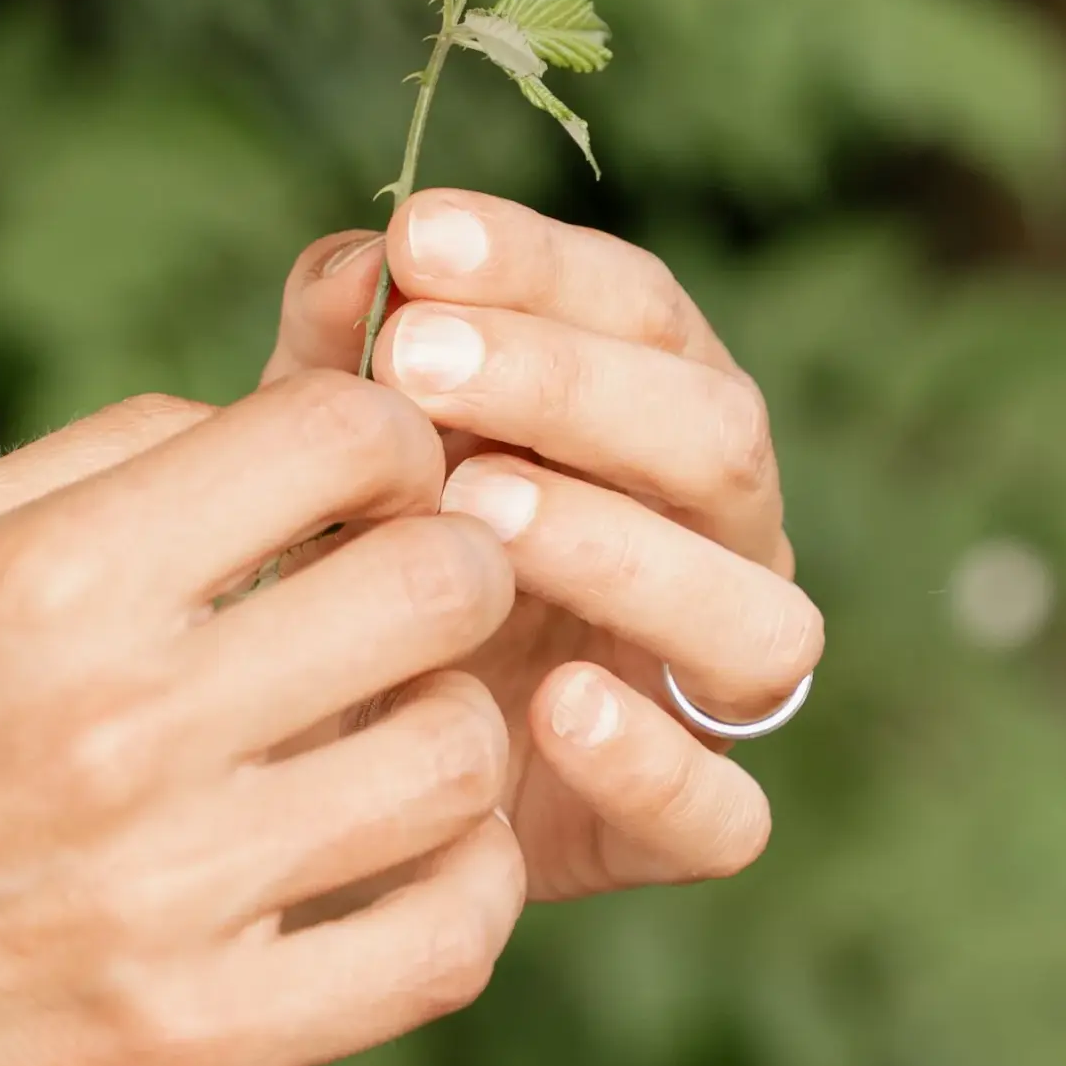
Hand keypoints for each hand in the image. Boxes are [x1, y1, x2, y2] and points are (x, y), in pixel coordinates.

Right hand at [0, 375, 523, 1065]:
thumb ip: (84, 468)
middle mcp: (113, 727)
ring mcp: (164, 897)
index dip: (394, 440)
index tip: (380, 485)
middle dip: (457, 571)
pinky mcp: (199, 1038)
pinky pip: (442, 940)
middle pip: (433, 589)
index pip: (330, 438)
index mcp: (39, 584)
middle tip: (420, 602)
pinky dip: (466, 887)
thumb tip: (259, 420)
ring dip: (461, 730)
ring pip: (458, 761)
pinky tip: (419, 861)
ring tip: (405, 734)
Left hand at [266, 193, 823, 900]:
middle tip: (418, 362)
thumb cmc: (344, 564)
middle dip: (570, 386)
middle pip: (720, 439)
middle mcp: (716, 544)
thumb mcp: (327, 447)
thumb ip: (338, 353)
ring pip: (759, 620)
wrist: (305, 769)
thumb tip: (364, 263)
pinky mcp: (678, 827)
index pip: (647, 314)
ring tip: (477, 515)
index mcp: (652, 425)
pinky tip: (554, 706)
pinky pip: (724, 814)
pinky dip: (654, 761)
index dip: (543, 268)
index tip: (422, 239)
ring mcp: (710, 690)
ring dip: (624, 552)